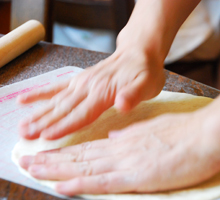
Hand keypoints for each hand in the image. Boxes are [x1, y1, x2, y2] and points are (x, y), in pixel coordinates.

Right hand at [17, 49, 164, 139]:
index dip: (64, 126)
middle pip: (63, 108)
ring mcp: (82, 82)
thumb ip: (133, 95)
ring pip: (56, 100)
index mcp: (104, 92)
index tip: (46, 136)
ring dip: (38, 112)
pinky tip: (25, 98)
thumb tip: (122, 105)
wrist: (139, 51)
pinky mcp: (80, 79)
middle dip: (44, 123)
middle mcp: (89, 87)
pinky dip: (40, 93)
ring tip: (22, 124)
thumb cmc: (145, 71)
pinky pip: (57, 86)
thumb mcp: (147, 84)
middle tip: (25, 135)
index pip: (81, 113)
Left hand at [19, 112, 219, 195]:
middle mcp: (121, 149)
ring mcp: (127, 161)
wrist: (205, 134)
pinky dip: (80, 184)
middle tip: (26, 162)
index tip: (46, 154)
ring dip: (57, 169)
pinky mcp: (137, 175)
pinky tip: (61, 186)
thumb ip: (130, 135)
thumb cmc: (185, 133)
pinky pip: (102, 181)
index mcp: (125, 139)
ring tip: (33, 170)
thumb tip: (113, 136)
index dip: (66, 152)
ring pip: (85, 166)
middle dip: (52, 160)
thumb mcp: (153, 129)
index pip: (89, 147)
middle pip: (81, 156)